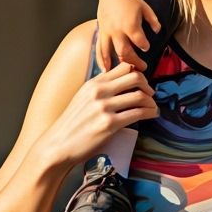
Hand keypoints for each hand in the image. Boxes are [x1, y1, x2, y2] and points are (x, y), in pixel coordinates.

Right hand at [42, 62, 157, 166]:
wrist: (58, 145)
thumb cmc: (72, 124)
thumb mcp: (82, 98)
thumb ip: (100, 89)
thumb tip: (120, 83)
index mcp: (93, 83)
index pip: (124, 67)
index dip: (138, 73)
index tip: (142, 83)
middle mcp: (99, 91)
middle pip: (135, 77)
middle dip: (148, 85)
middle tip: (151, 94)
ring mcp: (104, 107)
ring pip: (139, 96)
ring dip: (151, 102)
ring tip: (153, 107)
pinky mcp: (109, 124)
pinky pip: (137, 113)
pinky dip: (149, 113)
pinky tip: (152, 115)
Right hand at [96, 0, 160, 71]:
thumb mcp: (145, 8)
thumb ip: (153, 20)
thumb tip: (158, 31)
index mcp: (131, 25)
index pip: (140, 42)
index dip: (145, 46)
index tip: (146, 47)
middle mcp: (118, 31)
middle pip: (126, 52)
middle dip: (135, 62)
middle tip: (142, 68)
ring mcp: (108, 33)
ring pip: (112, 53)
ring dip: (118, 65)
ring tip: (123, 74)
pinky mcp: (101, 32)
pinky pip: (100, 49)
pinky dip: (102, 60)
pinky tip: (104, 69)